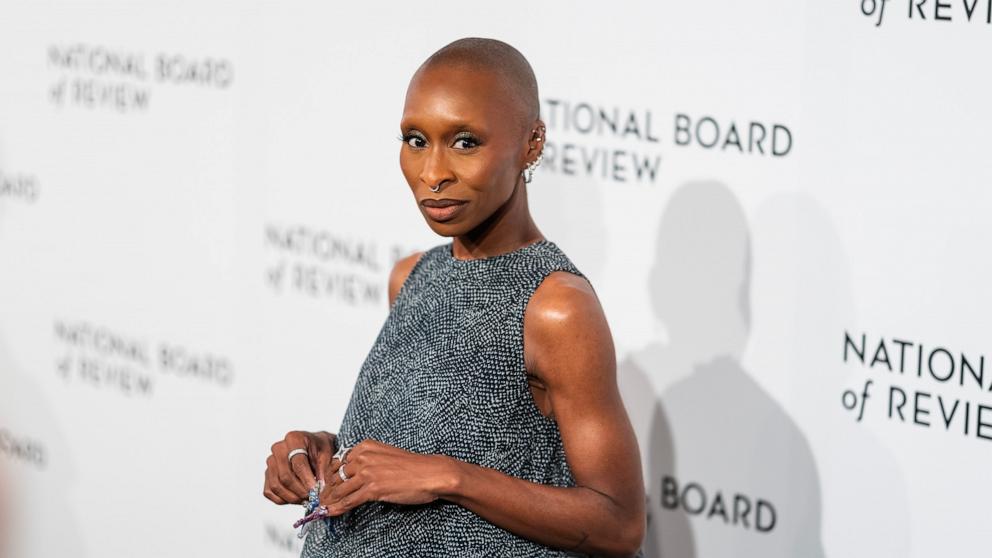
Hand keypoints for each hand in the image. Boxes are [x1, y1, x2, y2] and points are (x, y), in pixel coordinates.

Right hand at [263, 430, 336, 504]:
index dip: (307, 479)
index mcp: (294, 439)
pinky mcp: (268, 474)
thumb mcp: (327, 454)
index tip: (315, 490)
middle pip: (285, 477)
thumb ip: (323, 470)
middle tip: (312, 498)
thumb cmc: (321, 448)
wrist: (314, 447)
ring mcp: (271, 461)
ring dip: (292, 498)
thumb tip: (319, 488)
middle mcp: (279, 449)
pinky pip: (269, 491)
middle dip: (300, 491)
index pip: (298, 463)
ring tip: (306, 499)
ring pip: (276, 486)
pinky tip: (297, 498)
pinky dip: (283, 499)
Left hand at [319, 439, 458, 515]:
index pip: (338, 462)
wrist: (431, 473)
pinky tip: (332, 513)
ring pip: (339, 489)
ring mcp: (367, 472)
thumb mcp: (385, 456)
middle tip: (321, 499)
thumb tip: (353, 475)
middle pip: (335, 475)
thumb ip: (368, 461)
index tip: (326, 486)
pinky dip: (338, 508)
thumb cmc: (412, 466)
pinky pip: (349, 500)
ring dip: (329, 500)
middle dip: (327, 489)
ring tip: (323, 508)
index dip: (330, 476)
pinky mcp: (373, 488)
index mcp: (365, 447)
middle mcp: (363, 457)